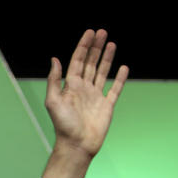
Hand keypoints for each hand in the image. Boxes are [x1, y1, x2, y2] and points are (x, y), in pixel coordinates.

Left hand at [45, 29, 128, 158]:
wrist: (77, 144)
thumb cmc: (63, 125)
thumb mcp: (53, 100)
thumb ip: (54, 80)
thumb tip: (55, 59)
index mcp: (70, 86)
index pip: (78, 62)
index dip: (83, 47)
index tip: (90, 33)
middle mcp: (83, 89)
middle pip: (91, 63)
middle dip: (96, 48)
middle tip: (102, 32)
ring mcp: (95, 97)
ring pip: (102, 72)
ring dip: (107, 58)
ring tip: (111, 43)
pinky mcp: (106, 106)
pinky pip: (114, 89)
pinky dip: (119, 78)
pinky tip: (123, 67)